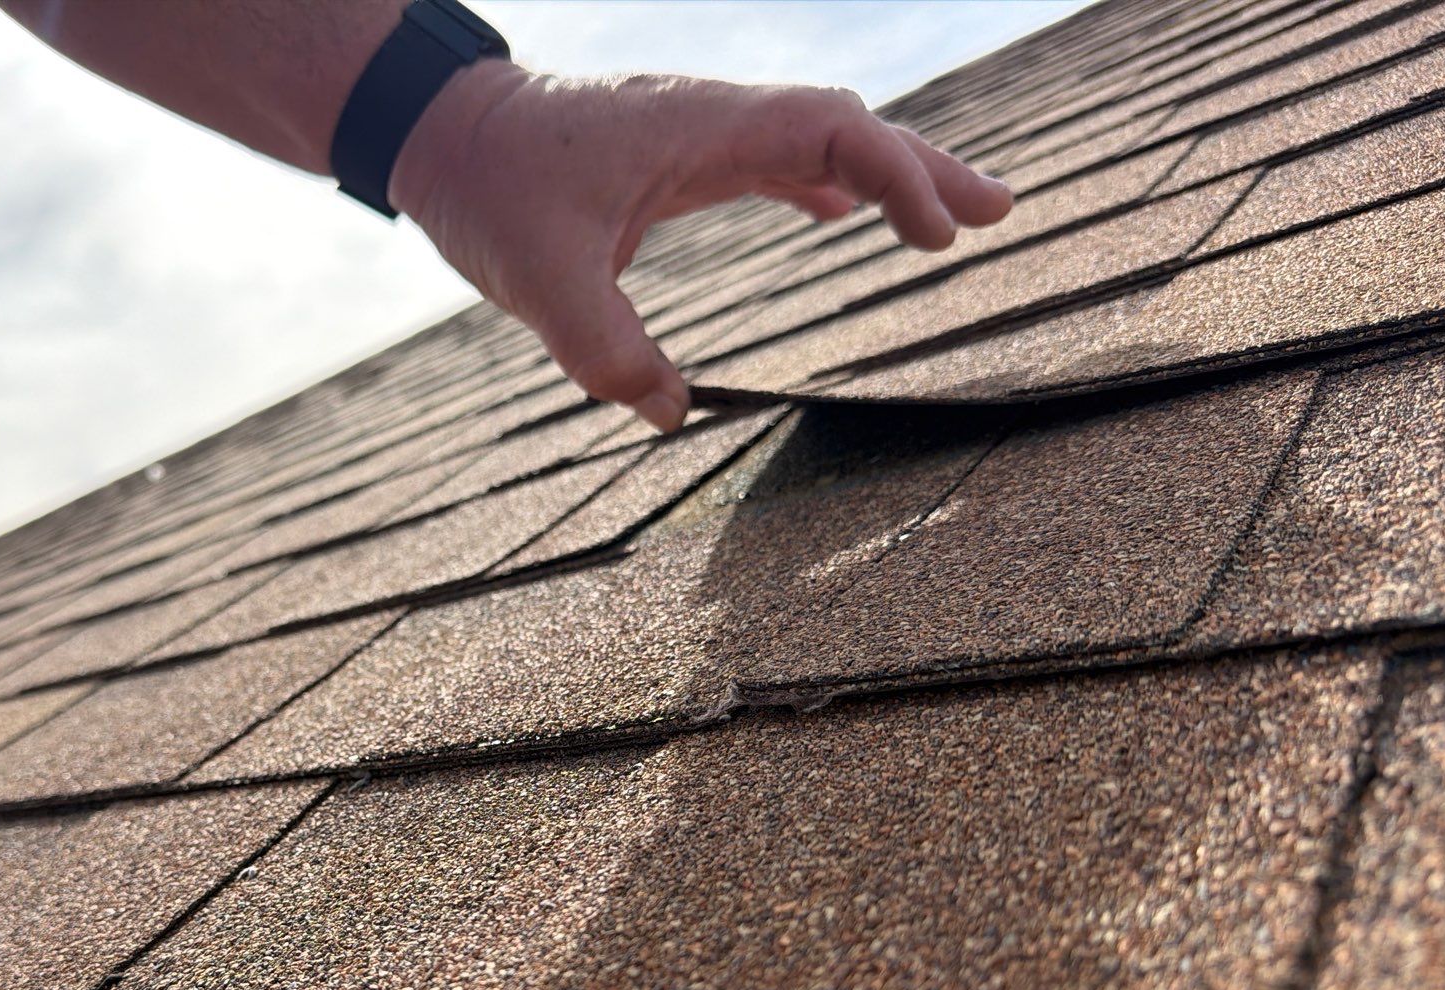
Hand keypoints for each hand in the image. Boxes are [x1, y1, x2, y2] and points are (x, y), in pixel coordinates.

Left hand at [389, 63, 1014, 431]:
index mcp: (700, 129)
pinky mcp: (678, 155)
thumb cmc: (491, 189)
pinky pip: (772, 160)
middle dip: (926, 171)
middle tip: (999, 215)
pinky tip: (837, 217)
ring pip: (818, 143)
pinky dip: (820, 185)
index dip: (895, 175)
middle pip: (848, 129)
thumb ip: (605, 354)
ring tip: (951, 224)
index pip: (830, 130)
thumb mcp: (537, 282)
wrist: (444, 133)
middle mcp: (714, 119)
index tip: (933, 236)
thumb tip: (671, 414)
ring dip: (885, 177)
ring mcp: (701, 133)